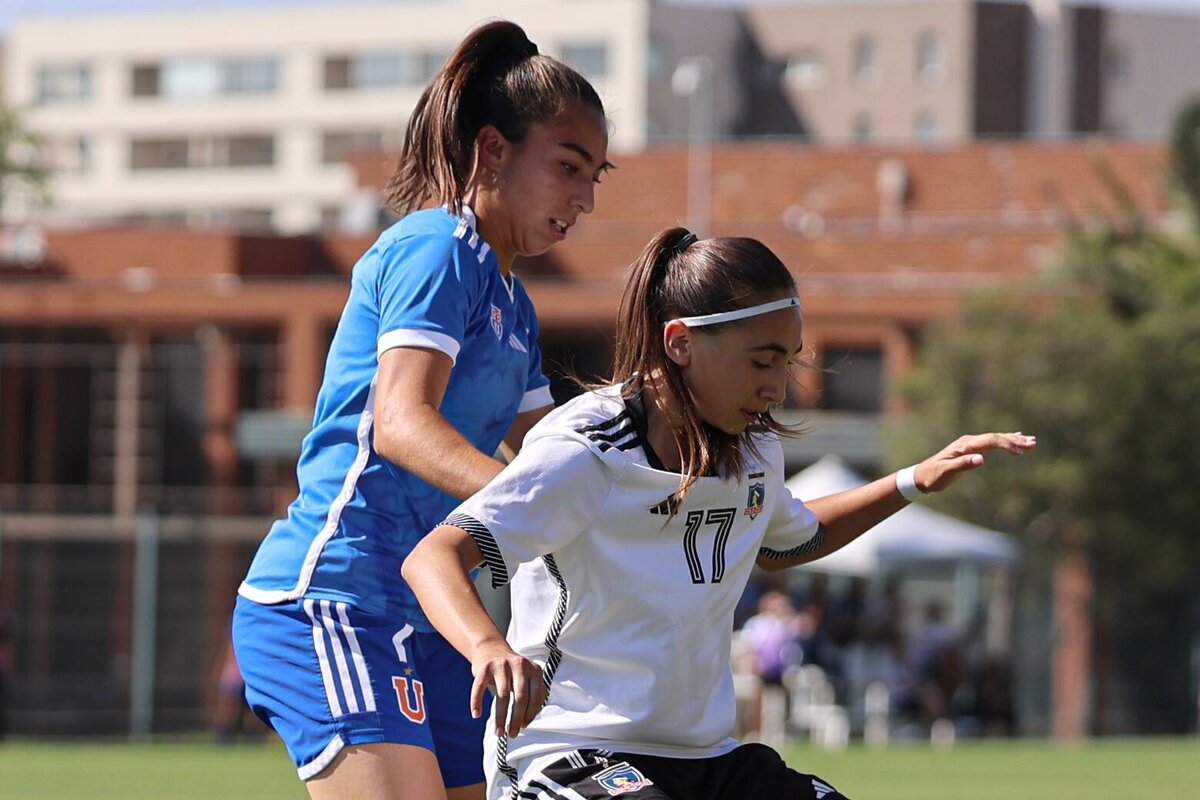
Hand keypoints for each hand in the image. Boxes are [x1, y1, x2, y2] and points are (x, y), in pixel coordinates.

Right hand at [470, 642, 547, 737]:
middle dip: (517, 719)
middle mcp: (520, 665)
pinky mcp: (485, 667)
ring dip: (500, 717)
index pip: (536, 697)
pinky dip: (476, 702)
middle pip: (521, 698)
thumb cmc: (511, 671)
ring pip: (502, 696)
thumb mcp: (527, 677)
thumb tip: (527, 721)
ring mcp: (502, 665)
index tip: (524, 726)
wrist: (491, 648)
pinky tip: (476, 714)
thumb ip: (533, 694)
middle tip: (512, 734)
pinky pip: (479, 687)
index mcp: (534, 670)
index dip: (530, 714)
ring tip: (499, 732)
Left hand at [915, 432, 1035, 493]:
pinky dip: (1005, 441)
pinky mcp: (971, 450)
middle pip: (996, 437)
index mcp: (965, 445)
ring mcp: (970, 444)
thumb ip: (963, 465)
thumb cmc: (933, 476)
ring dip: (1013, 440)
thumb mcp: (946, 472)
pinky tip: (1015, 439)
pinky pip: (991, 443)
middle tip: (1033, 444)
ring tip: (1031, 442)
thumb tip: (982, 459)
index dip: (1006, 444)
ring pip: (995, 439)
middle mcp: (969, 441)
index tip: (1020, 453)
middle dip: (1015, 441)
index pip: (990, 440)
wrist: (921, 477)